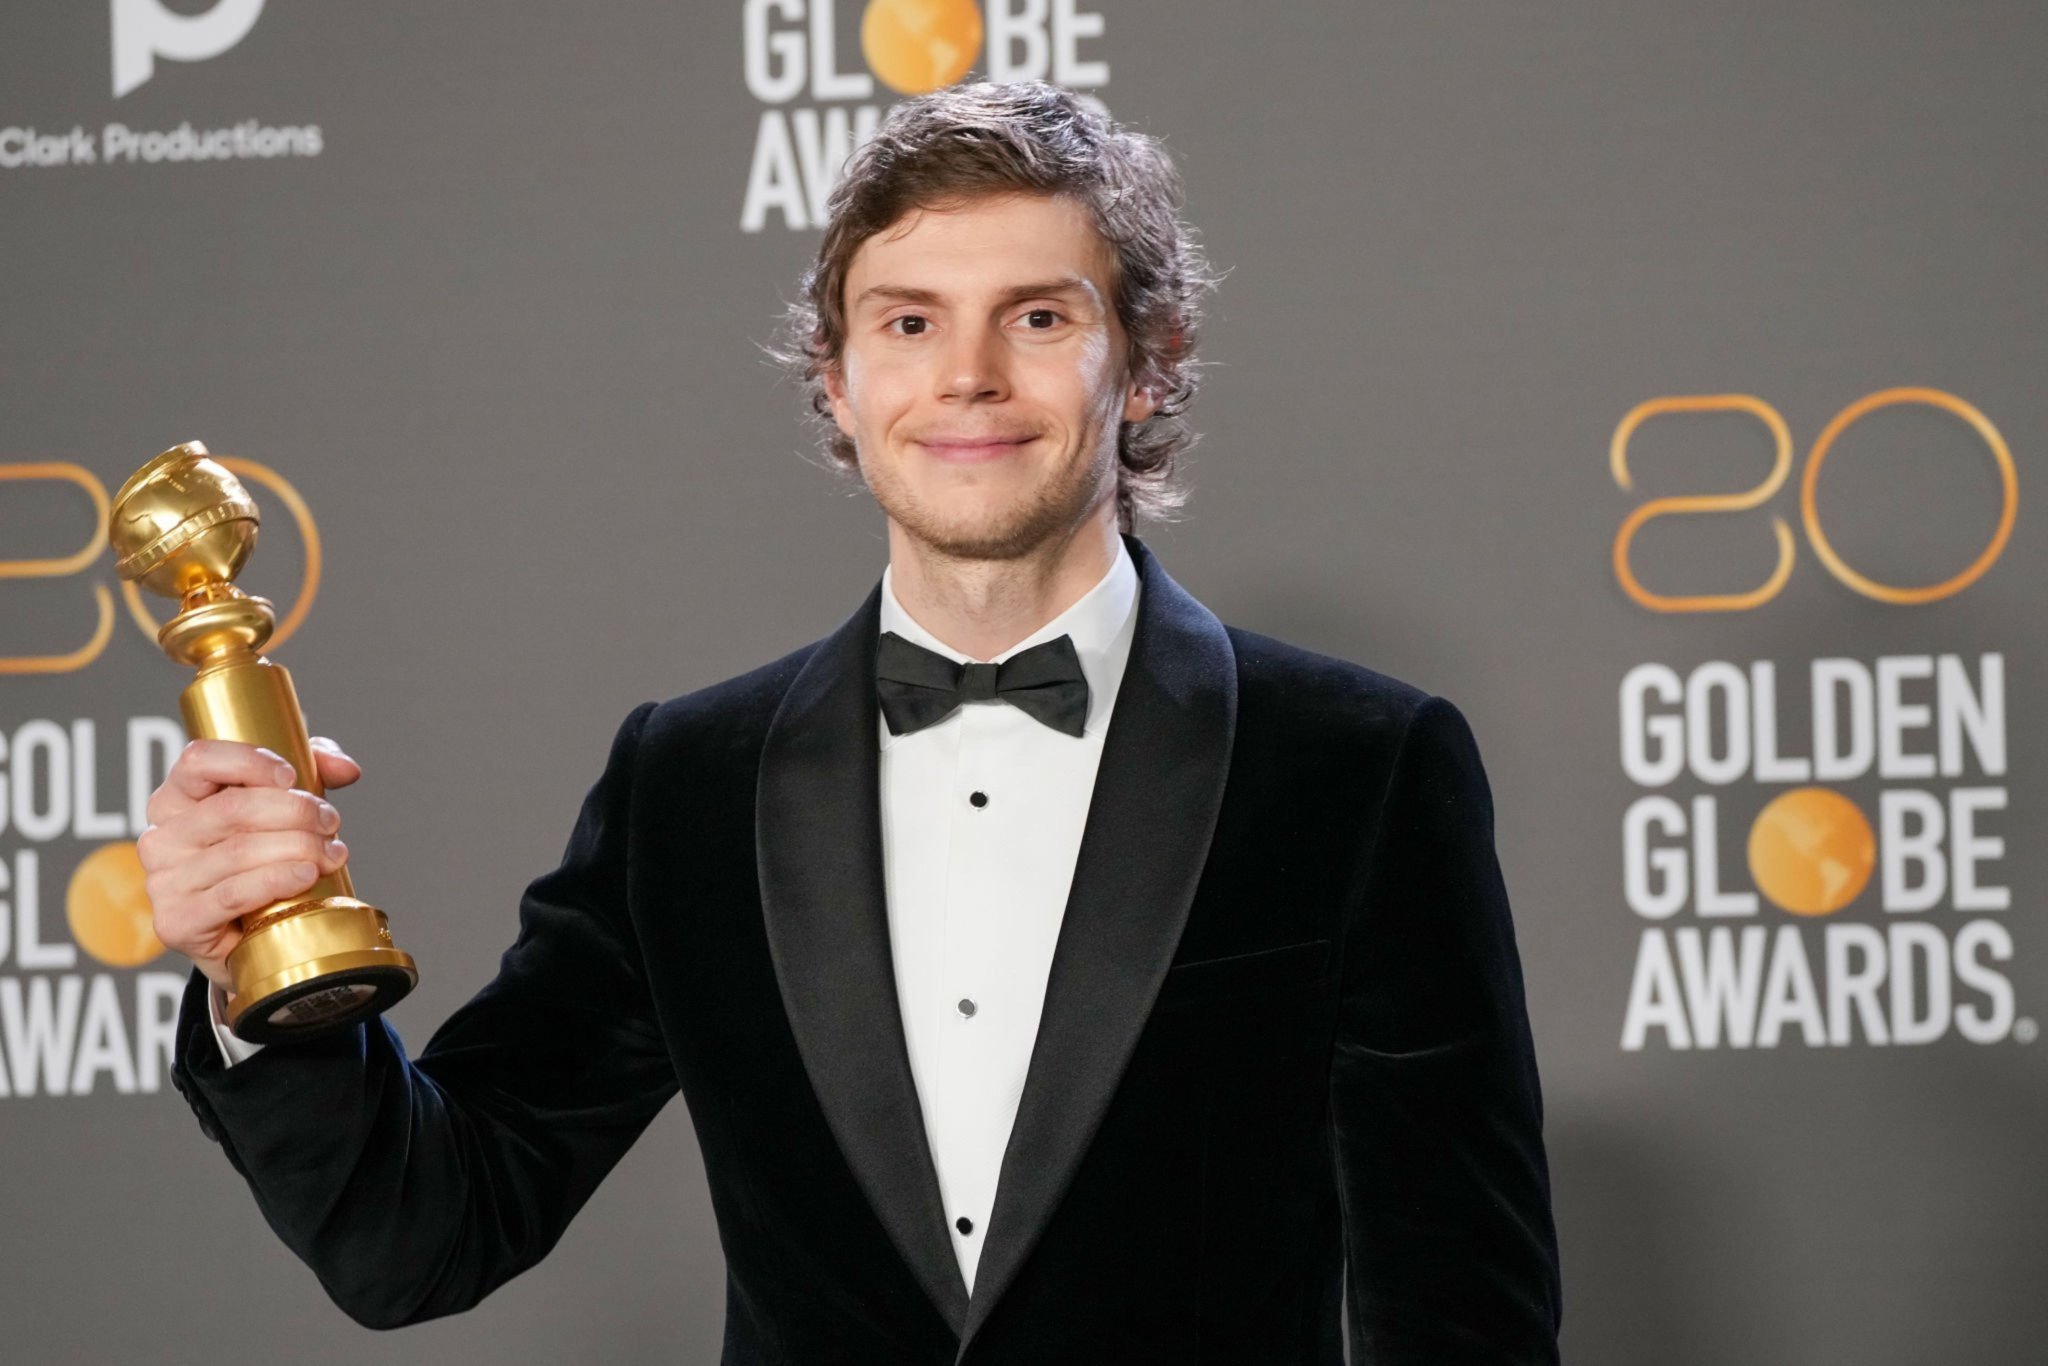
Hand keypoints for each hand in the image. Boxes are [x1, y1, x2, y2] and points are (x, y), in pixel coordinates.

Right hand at [137, 736, 360, 992]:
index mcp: (175, 799)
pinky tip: (307, 875)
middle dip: (296, 811)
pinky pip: (234, 893)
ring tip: (332, 853)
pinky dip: (278, 880)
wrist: (245, 939)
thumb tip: (346, 768)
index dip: (250, 762)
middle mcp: (161, 837)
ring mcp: (164, 881)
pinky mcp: (177, 921)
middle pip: (232, 808)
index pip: (199, 761)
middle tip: (330, 822)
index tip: (293, 777)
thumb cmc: (259, 863)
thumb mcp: (282, 806)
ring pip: (240, 851)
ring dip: (299, 847)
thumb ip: (313, 771)